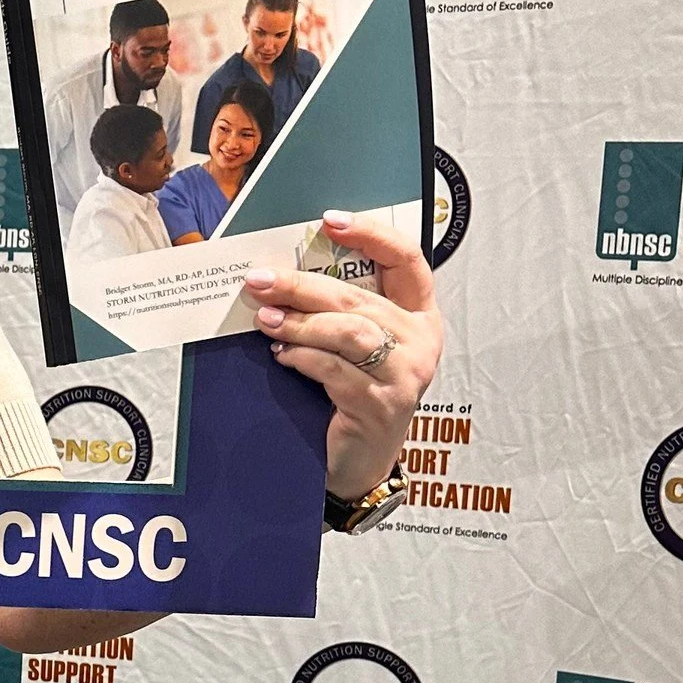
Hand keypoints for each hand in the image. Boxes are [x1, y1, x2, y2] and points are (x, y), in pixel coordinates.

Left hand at [245, 209, 442, 499]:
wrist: (360, 462)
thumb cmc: (353, 394)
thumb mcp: (353, 346)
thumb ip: (338, 310)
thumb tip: (283, 275)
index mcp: (419, 314)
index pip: (407, 259)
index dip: (371, 235)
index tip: (330, 221)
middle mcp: (421, 340)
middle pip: (359, 298)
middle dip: (303, 286)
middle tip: (261, 281)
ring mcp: (406, 374)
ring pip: (349, 333)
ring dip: (300, 323)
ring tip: (266, 320)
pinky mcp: (382, 404)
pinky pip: (336, 370)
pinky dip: (303, 358)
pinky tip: (282, 356)